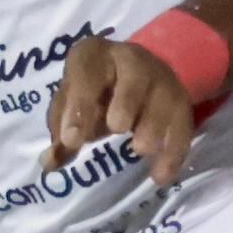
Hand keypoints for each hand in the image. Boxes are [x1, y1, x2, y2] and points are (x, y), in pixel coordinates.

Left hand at [45, 33, 199, 186]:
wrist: (136, 76)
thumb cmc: (94, 91)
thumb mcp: (72, 103)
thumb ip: (62, 132)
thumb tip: (50, 164)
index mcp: (95, 56)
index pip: (86, 73)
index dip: (79, 104)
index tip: (72, 140)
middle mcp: (131, 60)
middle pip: (134, 76)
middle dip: (126, 101)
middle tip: (116, 128)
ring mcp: (161, 79)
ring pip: (164, 97)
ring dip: (154, 124)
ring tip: (140, 149)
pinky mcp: (181, 101)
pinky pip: (183, 125)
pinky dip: (174, 151)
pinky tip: (161, 175)